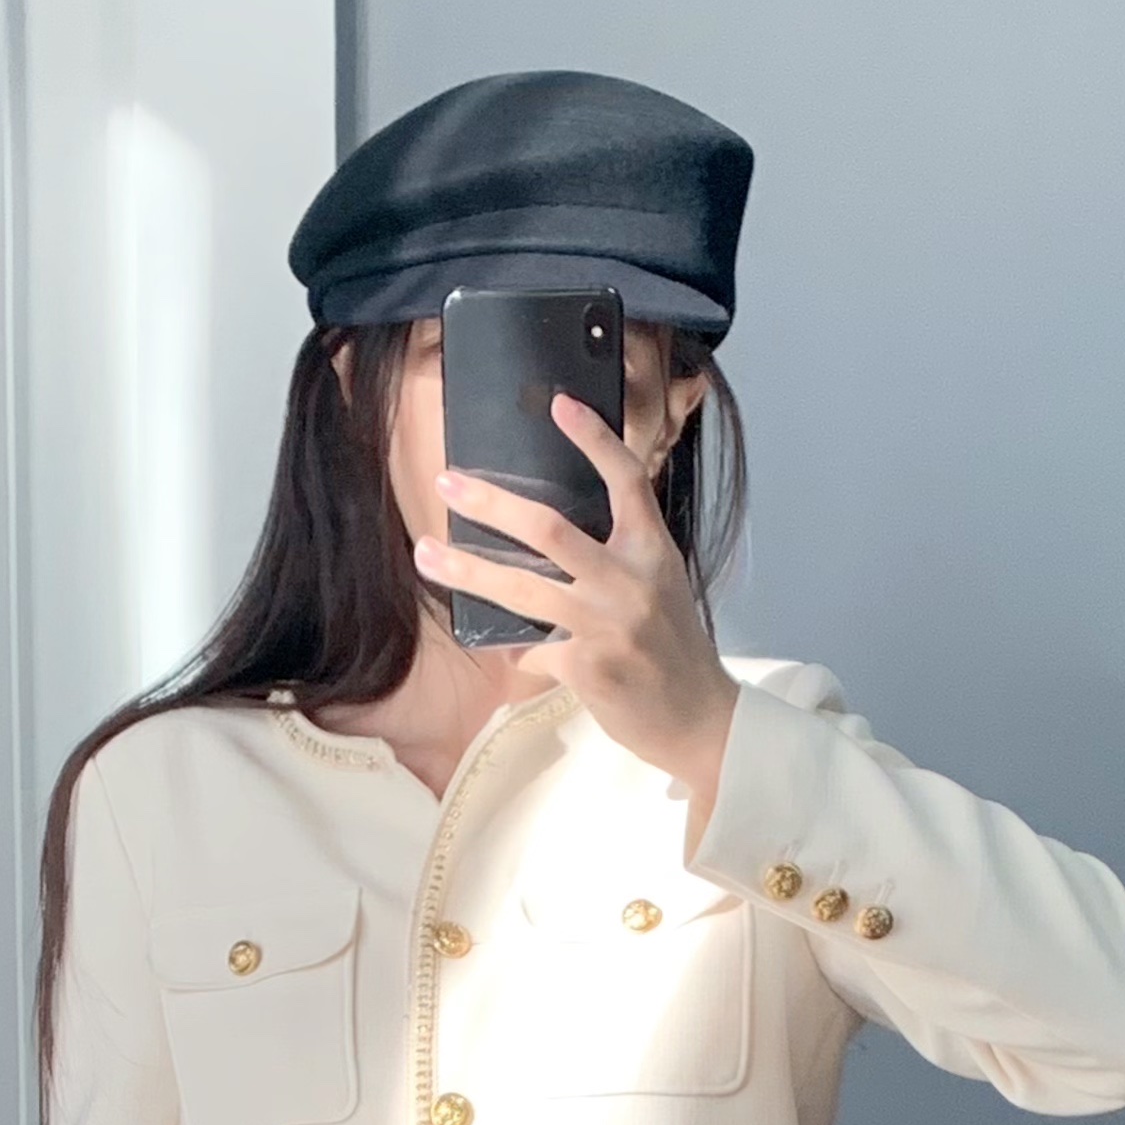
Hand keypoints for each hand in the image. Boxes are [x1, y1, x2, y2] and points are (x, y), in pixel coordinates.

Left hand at [413, 397, 738, 826]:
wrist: (698, 719)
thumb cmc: (672, 650)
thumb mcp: (659, 587)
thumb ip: (617, 558)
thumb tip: (546, 540)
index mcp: (653, 550)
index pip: (626, 479)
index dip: (594, 439)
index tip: (560, 405)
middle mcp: (630, 580)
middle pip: (549, 528)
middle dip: (491, 503)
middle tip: (448, 481)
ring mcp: (607, 624)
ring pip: (523, 588)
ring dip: (468, 571)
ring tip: (427, 554)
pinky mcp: (588, 667)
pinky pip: (532, 650)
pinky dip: (517, 651)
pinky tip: (513, 653)